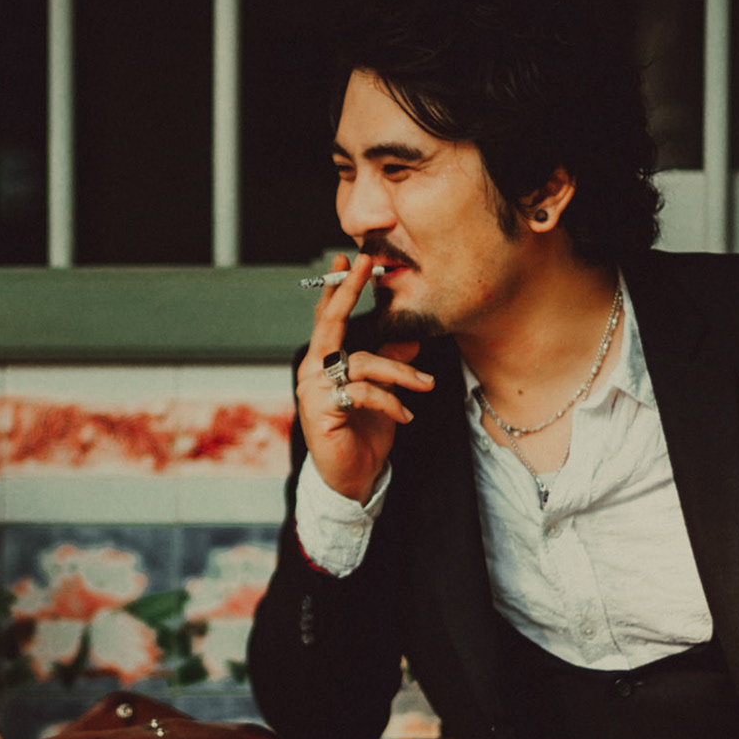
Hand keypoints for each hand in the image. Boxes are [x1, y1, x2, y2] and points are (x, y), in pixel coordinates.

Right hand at [297, 257, 433, 501]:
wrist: (352, 478)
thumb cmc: (363, 434)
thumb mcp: (383, 393)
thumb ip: (389, 365)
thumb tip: (410, 340)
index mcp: (324, 362)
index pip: (327, 318)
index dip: (336, 289)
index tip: (348, 259)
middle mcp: (313, 371)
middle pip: (329, 324)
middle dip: (347, 291)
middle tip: (365, 265)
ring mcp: (313, 390)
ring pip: (362, 362)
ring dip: (400, 373)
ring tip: (426, 386)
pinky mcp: (321, 410)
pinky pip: (361, 392)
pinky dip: (389, 402)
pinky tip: (404, 416)